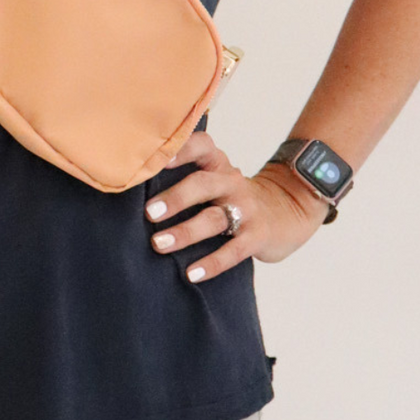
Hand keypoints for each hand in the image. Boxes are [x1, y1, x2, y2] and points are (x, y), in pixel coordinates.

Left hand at [143, 130, 329, 282]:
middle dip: (175, 198)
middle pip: (203, 184)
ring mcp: (246, 209)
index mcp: (217, 164)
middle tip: (148, 213)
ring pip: (214, 218)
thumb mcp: (215, 176)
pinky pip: (233, 250)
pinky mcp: (257, 235)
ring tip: (159, 244)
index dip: (180, 149)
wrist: (288, 209)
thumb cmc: (232, 195)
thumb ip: (184, 176)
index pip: (201, 146)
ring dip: (185, 232)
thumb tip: (130, 186)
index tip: (157, 160)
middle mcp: (231, 182)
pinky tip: (191, 274)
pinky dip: (212, 263)